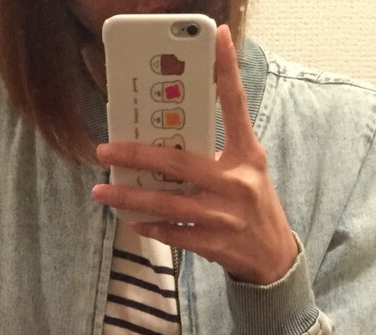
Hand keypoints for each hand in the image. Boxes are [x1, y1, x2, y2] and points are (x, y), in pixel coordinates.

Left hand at [90, 24, 297, 285]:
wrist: (272, 257)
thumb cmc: (253, 205)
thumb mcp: (247, 170)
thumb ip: (217, 150)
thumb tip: (170, 136)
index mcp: (247, 155)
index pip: (236, 106)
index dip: (227, 70)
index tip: (218, 37)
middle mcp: (235, 183)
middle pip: (178, 164)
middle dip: (137, 157)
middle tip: (106, 151)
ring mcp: (223, 216)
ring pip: (168, 203)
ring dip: (131, 199)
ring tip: (103, 193)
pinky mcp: (214, 243)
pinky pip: (174, 233)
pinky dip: (151, 228)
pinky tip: (133, 222)